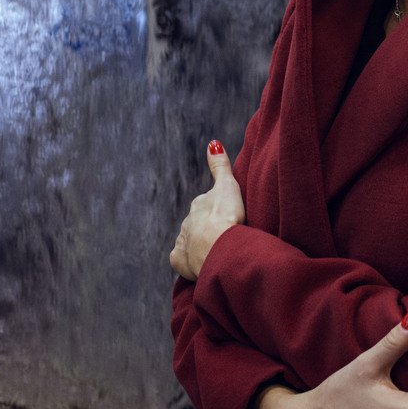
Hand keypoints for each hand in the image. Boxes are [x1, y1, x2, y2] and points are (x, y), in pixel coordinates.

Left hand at [170, 140, 244, 280]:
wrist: (218, 246)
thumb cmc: (226, 216)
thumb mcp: (227, 185)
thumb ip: (220, 165)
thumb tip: (212, 142)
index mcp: (198, 206)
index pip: (205, 206)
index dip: (216, 212)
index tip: (226, 218)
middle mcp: (187, 223)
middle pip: (197, 225)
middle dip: (206, 230)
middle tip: (223, 237)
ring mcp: (182, 242)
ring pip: (189, 243)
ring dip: (199, 247)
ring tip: (215, 253)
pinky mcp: (180, 262)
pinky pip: (181, 262)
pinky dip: (188, 263)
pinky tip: (199, 265)